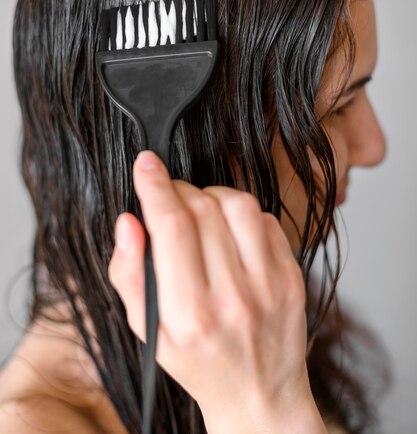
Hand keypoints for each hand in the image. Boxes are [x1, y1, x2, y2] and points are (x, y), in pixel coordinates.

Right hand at [108, 151, 324, 432]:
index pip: (171, 226)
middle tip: (167, 197)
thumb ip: (129, 273)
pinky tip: (230, 232)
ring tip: (199, 212)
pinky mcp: (292, 276)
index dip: (154, 186)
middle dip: (177, 189)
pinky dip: (243, 214)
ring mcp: (269, 285)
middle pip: (202, 209)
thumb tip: (129, 221)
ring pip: (238, 204)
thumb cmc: (197, 363)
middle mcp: (233, 297)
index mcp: (189, 314)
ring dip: (211, 195)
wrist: (258, 396)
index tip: (145, 163)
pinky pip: (266, 219)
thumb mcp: (147, 331)